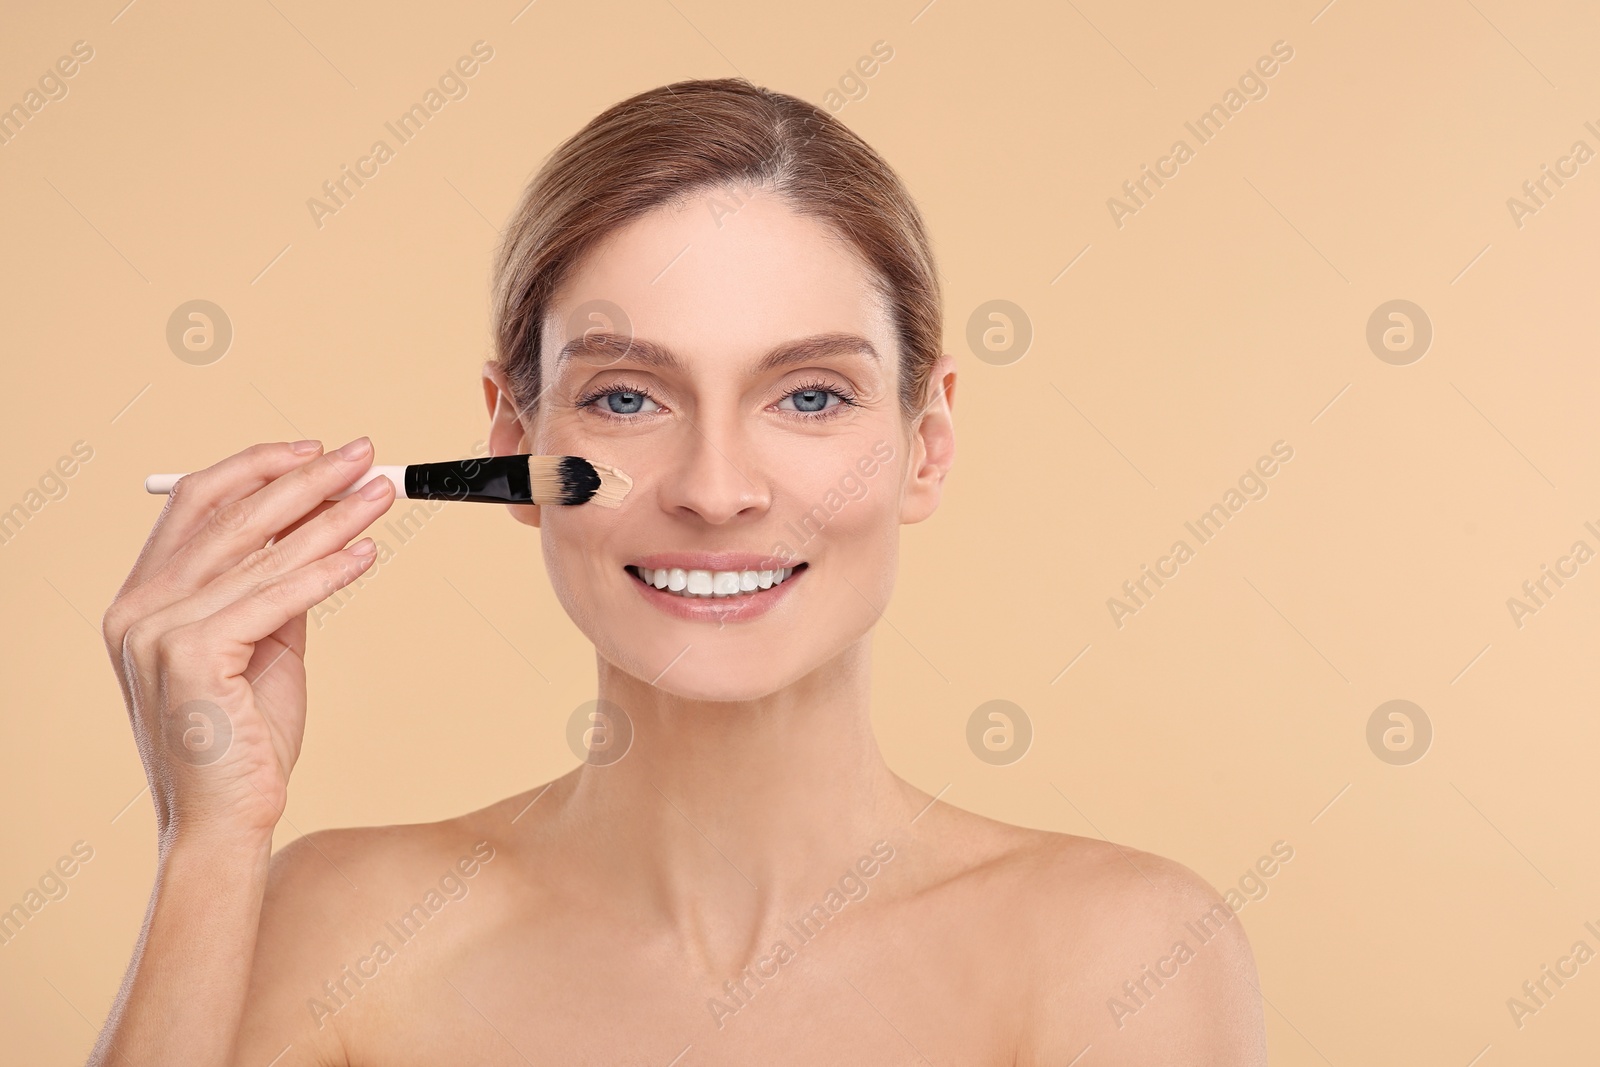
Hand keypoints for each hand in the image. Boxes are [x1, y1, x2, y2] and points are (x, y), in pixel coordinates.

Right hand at [100, 438, 393, 848]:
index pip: (197, 504)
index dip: (259, 468)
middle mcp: (136, 609)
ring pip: (263, 553)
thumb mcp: (259, 648)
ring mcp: (156, 632)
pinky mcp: (190, 656)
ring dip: (332, 516)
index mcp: (140, 600)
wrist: (224, 822)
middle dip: (308, 479)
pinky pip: (277, 598)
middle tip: (366, 456)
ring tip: (381, 494)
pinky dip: (327, 569)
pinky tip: (366, 551)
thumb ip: (273, 591)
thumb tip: (321, 527)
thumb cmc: (243, 741)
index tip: (317, 451)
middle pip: (233, 516)